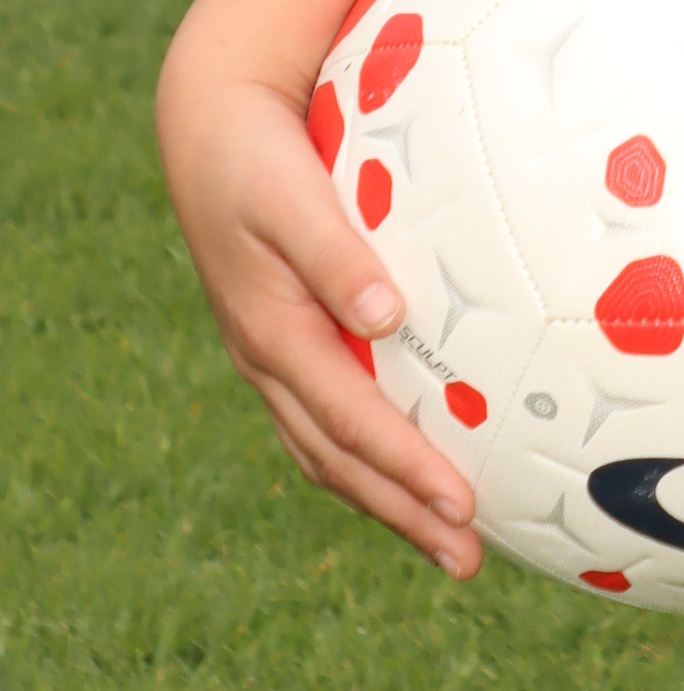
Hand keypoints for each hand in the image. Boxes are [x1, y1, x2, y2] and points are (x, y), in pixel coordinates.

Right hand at [161, 66, 479, 575]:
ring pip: (330, 453)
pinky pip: (326, 422)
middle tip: (468, 563)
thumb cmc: (259, 157)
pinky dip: (367, 460)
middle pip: (341, 461)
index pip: (352, 422)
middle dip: (403, 514)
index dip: (406, 470)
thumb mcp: (292, 196)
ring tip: (449, 543)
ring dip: (387, 501)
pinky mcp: (284, 345)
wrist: (209, 128)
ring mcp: (273, 361)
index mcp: (274, 335)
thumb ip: (336, 254)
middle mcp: (271, 363)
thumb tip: (385, 319)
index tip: (463, 507)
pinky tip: (409, 473)